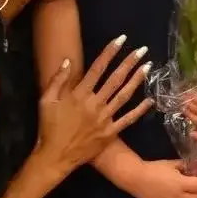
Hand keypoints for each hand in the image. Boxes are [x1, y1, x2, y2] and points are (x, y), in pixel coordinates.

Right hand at [33, 40, 152, 182]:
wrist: (55, 157)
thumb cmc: (49, 128)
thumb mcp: (46, 101)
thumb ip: (58, 80)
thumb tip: (68, 61)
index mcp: (79, 94)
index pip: (98, 68)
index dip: (110, 52)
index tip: (121, 40)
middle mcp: (95, 104)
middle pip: (115, 79)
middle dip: (129, 62)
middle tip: (142, 50)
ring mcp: (105, 118)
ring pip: (124, 95)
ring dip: (137, 80)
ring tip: (148, 67)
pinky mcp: (110, 133)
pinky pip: (128, 119)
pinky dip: (139, 110)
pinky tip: (150, 100)